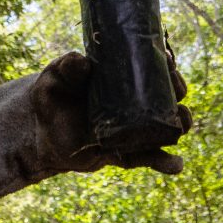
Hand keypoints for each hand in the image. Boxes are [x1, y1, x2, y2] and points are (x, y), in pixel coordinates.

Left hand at [31, 50, 192, 174]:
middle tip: (175, 87)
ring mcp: (132, 129)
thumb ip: (69, 67)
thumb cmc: (53, 94)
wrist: (40, 130)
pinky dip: (164, 162)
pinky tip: (177, 164)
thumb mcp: (58, 75)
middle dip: (177, 89)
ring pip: (166, 126)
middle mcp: (134, 103)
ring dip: (179, 123)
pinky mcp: (124, 152)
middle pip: (168, 95)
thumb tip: (83, 62)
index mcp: (124, 78)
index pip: (153, 68)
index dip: (165, 63)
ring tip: (181, 122)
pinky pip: (147, 158)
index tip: (168, 58)